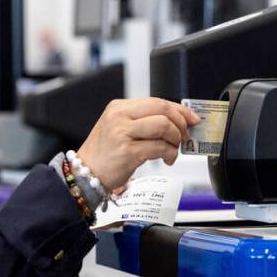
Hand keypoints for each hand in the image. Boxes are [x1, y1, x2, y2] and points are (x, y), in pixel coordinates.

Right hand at [76, 98, 200, 190]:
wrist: (85, 175)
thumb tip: (177, 121)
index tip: (191, 118)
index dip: (179, 110)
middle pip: (163, 110)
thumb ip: (144, 122)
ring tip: (174, 150)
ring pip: (164, 126)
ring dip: (176, 139)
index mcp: (119, 107)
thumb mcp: (120, 129)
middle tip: (184, 136)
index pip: (157, 101)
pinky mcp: (127, 152)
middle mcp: (119, 116)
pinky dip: (170, 154)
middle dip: (180, 123)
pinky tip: (167, 159)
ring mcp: (122, 133)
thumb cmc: (105, 155)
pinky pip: (160, 147)